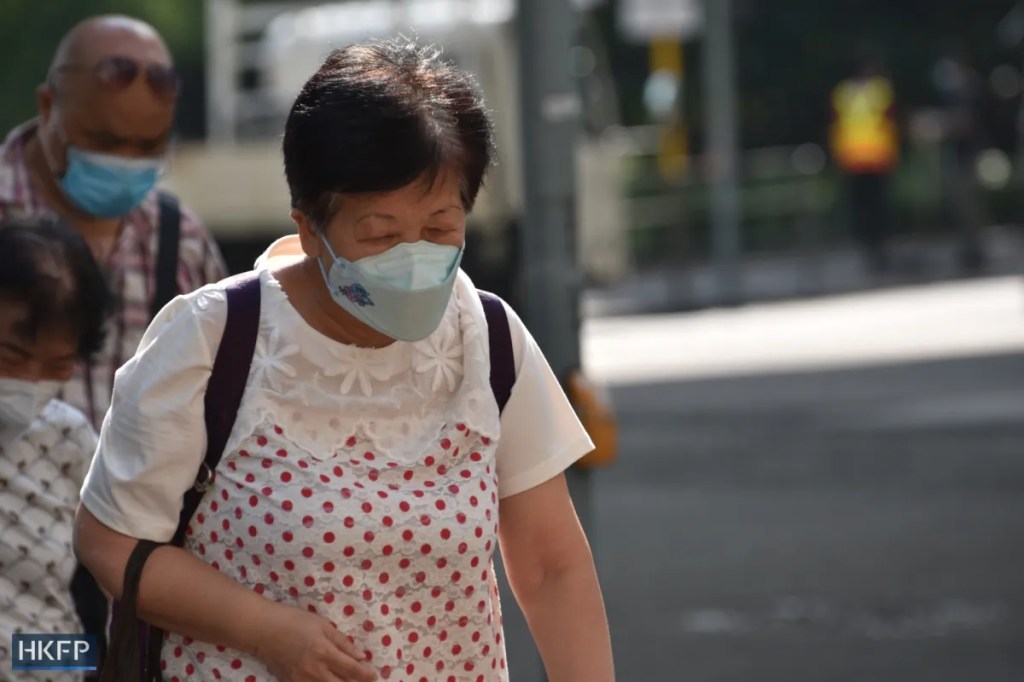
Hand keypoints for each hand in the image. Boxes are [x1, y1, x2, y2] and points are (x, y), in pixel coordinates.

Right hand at [253, 603, 376, 681]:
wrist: (263, 630)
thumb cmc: (294, 621)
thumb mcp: (322, 625)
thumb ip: (342, 642)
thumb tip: (360, 656)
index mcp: (325, 652)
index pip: (352, 669)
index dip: (366, 675)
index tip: (374, 676)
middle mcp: (315, 670)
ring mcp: (302, 680)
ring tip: (346, 681)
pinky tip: (326, 680)